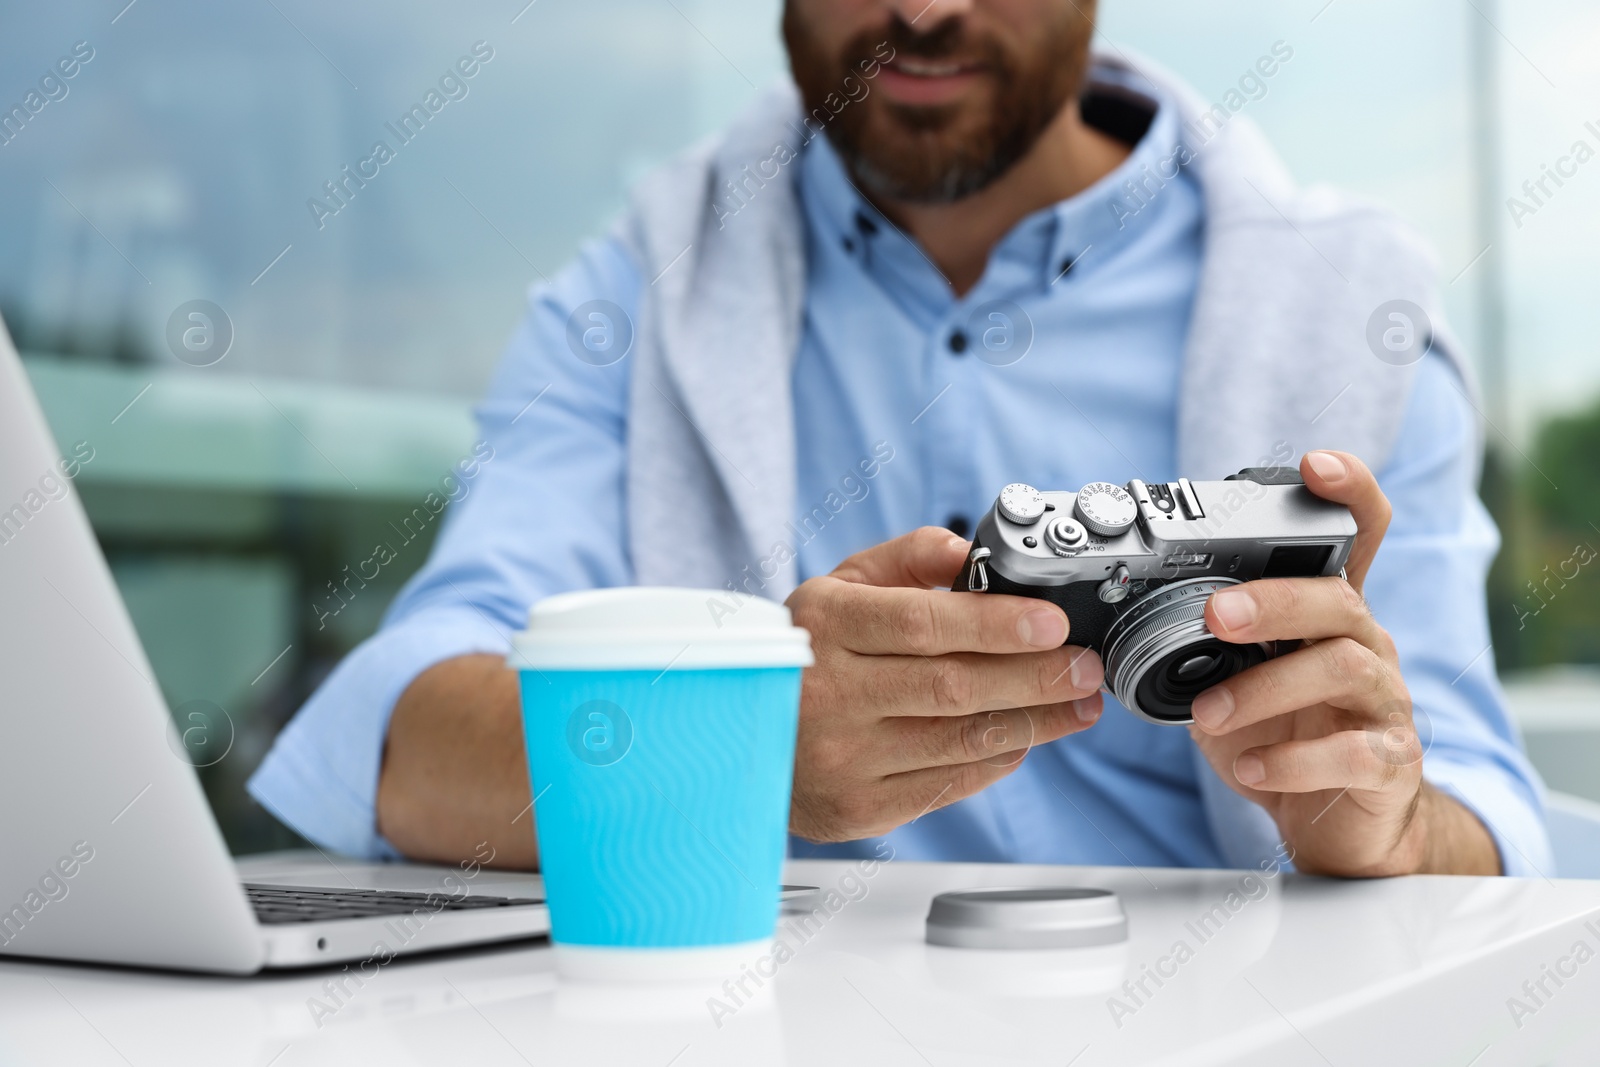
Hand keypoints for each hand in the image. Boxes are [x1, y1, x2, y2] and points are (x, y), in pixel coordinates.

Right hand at [785, 527, 1104, 842]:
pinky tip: (1026, 735)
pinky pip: (950, 782)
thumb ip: (911, 559)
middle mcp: (830, 693)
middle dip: (1035, 676)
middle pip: (952, 686)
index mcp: (825, 626)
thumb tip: (977, 555)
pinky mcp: (860, 806)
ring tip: (1078, 702)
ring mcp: (844, 757)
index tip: (1052, 621)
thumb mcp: (840, 587)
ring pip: (961, 739)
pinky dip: (998, 757)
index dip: (994, 624)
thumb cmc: (806, 652)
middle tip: (1086, 666)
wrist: (740, 734)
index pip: (920, 624)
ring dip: (1035, 721)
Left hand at [1187, 451, 1496, 875]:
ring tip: (1206, 715)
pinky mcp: (1390, 761)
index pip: (1358, 536)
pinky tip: (1249, 770)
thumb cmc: (1284, 736)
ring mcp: (1385, 702)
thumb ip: (1202, 643)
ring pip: (1343, 669)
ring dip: (1263, 689)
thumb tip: (1124, 618)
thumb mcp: (1237, 678)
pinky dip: (1292, 760)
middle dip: (1273, 601)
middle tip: (1215, 617)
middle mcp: (1365, 647)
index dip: (1348, 493)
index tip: (1316, 465)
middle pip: (1338, 600)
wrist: (1339, 824)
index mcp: (1327, 616)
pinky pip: (1352, 752)